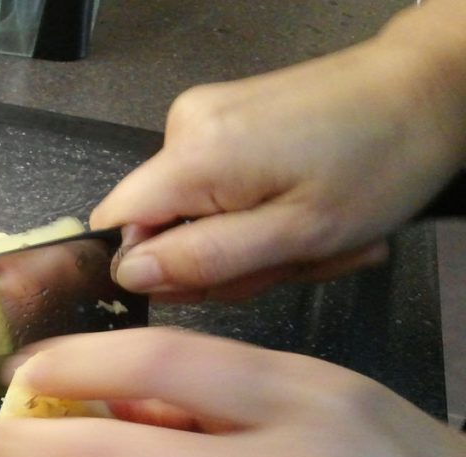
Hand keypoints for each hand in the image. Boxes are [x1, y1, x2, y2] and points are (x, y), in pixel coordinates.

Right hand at [90, 8, 465, 301]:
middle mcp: (184, 127)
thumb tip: (130, 274)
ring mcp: (206, 117)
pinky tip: (303, 211)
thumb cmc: (380, 163)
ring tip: (309, 235)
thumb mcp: (298, 234)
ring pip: (193, 214)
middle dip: (220, 260)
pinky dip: (256, 214)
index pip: (116, 225)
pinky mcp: (227, 118)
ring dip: (248, 243)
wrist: (429, 89)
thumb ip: (206, 258)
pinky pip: (216, 189)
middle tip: (288, 260)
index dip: (152, 268)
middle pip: (160, 226)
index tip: (213, 279)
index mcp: (193, 155)